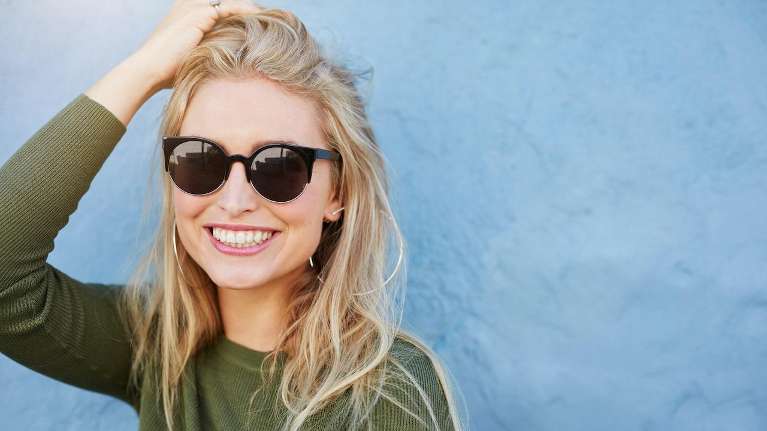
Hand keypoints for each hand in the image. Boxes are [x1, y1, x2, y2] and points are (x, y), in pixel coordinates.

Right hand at [133, 0, 262, 89]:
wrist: (150, 70)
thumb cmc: (169, 73)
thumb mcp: (194, 60)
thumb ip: (210, 56)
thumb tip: (231, 70)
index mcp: (188, 13)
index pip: (222, 9)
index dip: (241, 15)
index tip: (261, 25)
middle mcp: (192, 5)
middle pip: (229, 4)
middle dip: (249, 10)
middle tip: (272, 20)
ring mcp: (195, 7)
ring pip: (232, 4)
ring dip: (252, 10)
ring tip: (273, 19)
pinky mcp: (201, 13)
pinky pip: (231, 8)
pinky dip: (248, 12)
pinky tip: (263, 19)